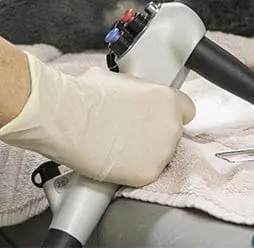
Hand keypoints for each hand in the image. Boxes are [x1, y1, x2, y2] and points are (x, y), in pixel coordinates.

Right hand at [0, 52, 195, 186]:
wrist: (68, 118)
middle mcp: (170, 126)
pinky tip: (114, 160)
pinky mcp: (147, 174)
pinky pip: (144, 173)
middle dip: (154, 134)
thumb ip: (136, 90)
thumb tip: (129, 94)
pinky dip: (131, 170)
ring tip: (118, 146)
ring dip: (144, 153)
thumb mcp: (119, 79)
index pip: (185, 110)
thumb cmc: (86, 95)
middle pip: (172, 133)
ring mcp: (161, 152)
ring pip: (160, 155)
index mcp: (167, 98)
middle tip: (130, 132)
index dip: (167, 114)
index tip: (155, 118)